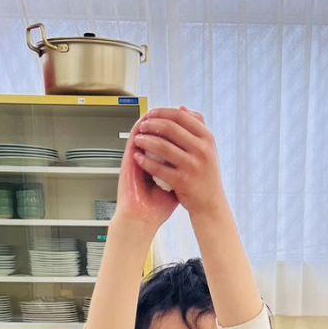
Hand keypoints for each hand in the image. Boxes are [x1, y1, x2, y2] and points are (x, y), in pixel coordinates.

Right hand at [115, 110, 180, 231]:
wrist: (142, 218)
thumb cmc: (158, 206)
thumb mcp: (178, 184)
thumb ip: (186, 169)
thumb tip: (199, 157)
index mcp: (156, 162)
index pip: (165, 139)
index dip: (175, 127)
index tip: (187, 121)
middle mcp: (145, 157)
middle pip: (155, 132)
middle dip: (164, 119)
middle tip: (175, 110)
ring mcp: (136, 157)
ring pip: (142, 131)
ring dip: (151, 120)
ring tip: (161, 110)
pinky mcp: (128, 159)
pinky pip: (133, 137)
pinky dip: (140, 127)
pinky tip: (149, 119)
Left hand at [130, 106, 227, 217]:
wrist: (211, 203)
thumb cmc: (206, 174)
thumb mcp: (208, 148)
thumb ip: (197, 127)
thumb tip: (182, 108)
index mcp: (207, 138)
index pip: (180, 116)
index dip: (162, 112)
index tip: (150, 114)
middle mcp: (202, 150)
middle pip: (170, 128)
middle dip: (151, 125)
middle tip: (141, 127)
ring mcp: (193, 166)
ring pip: (162, 146)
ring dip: (145, 141)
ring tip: (137, 140)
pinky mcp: (183, 182)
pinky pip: (159, 168)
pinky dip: (145, 161)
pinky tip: (138, 158)